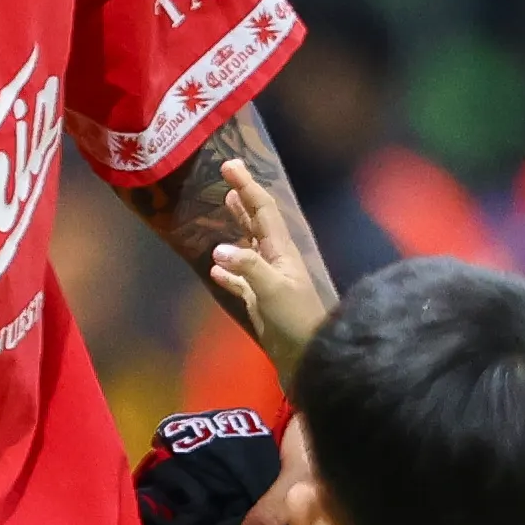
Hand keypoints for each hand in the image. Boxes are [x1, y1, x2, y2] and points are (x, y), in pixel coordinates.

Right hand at [203, 151, 334, 378]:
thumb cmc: (296, 321)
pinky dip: (228, 271)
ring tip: (225, 206)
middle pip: (257, 222)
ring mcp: (267, 281)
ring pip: (249, 246)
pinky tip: (215, 268)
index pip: (263, 210)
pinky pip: (240, 280)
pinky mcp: (260, 302)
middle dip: (243, 198)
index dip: (247, 186)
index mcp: (282, 251)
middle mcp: (276, 260)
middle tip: (228, 176)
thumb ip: (247, 267)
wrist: (309, 359)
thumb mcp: (273, 290)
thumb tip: (218, 250)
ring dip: (237, 226)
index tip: (229, 165)